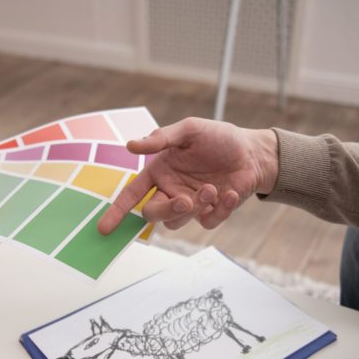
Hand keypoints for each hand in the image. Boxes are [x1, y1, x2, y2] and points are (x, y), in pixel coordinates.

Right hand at [97, 117, 278, 233]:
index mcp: (160, 172)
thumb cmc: (219, 138)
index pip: (132, 194)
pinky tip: (232, 193)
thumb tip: (130, 145)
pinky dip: (220, 210)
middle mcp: (171, 190)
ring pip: (178, 222)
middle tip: (184, 200)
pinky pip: (208, 223)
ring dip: (195, 208)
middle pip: (153, 214)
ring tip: (212, 189)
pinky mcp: (212, 213)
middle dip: (166, 211)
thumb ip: (161, 139)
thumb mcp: (189, 130)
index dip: (117, 211)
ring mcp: (191, 204)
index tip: (104, 228)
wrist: (253, 152)